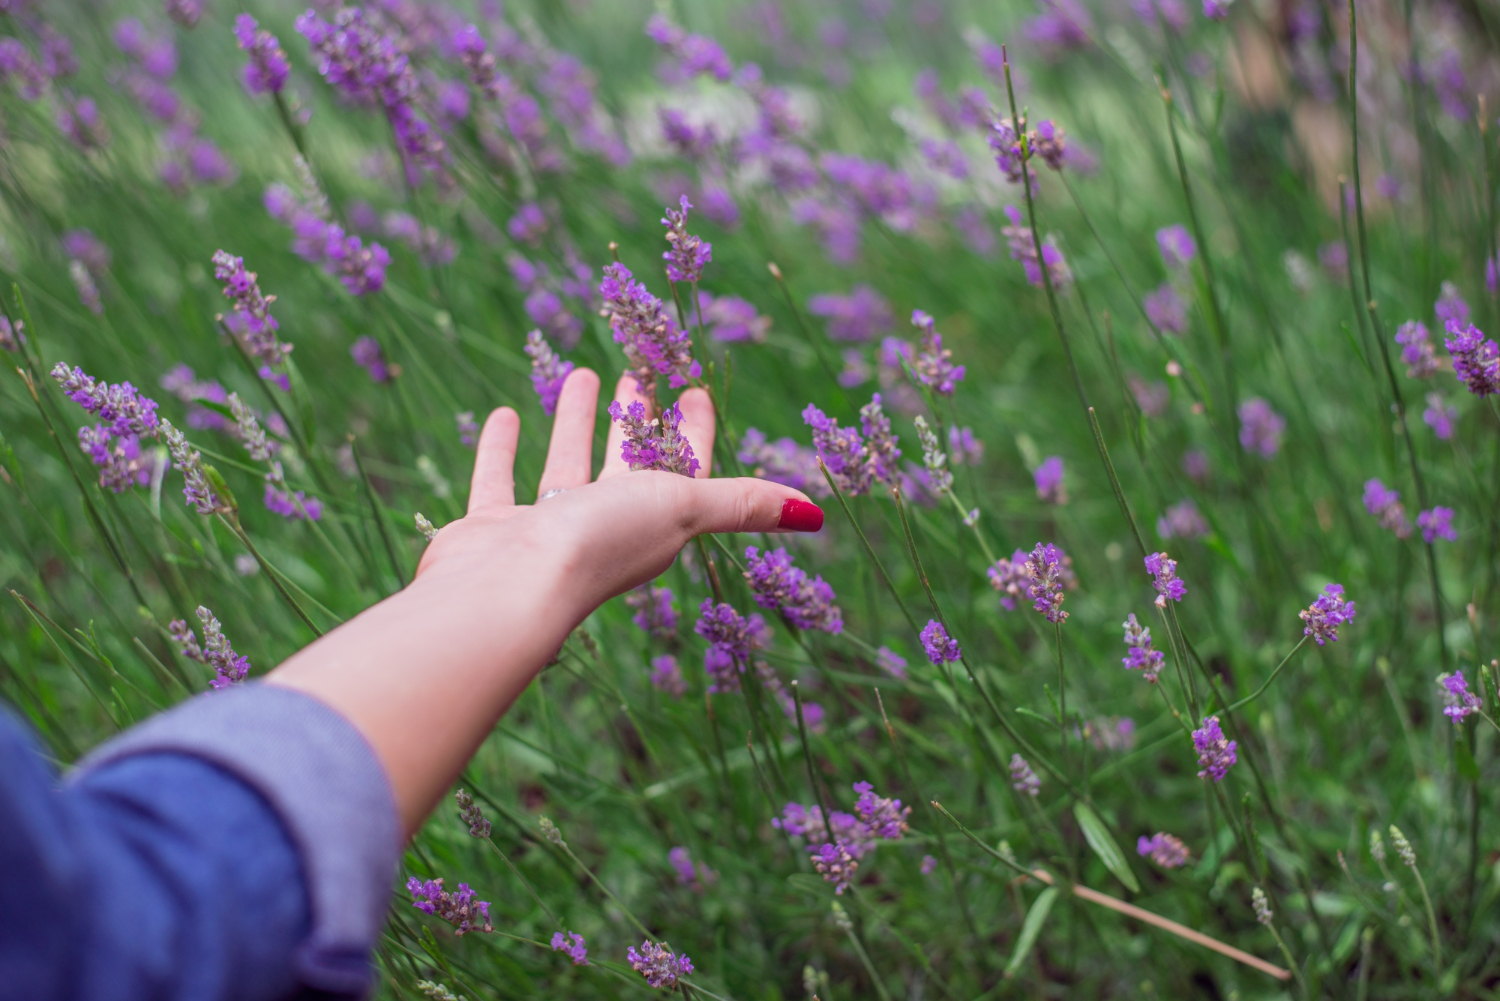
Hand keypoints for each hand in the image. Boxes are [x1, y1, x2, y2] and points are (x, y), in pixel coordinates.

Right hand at [416, 367, 823, 611]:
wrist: (506, 593)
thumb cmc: (600, 545)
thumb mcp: (683, 509)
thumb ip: (742, 505)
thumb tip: (816, 515)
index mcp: (654, 524)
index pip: (684, 468)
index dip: (694, 431)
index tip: (695, 389)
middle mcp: (603, 530)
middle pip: (628, 463)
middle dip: (638, 419)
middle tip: (640, 371)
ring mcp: (545, 532)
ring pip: (567, 466)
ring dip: (578, 423)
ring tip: (581, 372)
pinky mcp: (493, 531)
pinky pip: (499, 480)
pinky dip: (502, 450)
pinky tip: (505, 414)